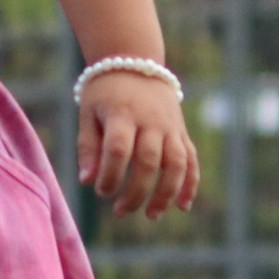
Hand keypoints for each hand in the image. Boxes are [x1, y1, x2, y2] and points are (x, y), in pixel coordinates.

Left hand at [79, 71, 199, 216]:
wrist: (134, 63)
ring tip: (152, 215)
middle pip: (149, 161)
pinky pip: (191, 160)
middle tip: (120, 211)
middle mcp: (150, 121)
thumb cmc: (104, 94)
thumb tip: (87, 181)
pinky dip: (190, 184)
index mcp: (122, 114)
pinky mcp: (182, 132)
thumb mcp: (88, 113)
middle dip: (136, 191)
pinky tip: (182, 206)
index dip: (111, 175)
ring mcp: (170, 127)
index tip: (101, 191)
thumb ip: (88, 147)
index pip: (119, 149)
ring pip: (176, 164)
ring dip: (166, 193)